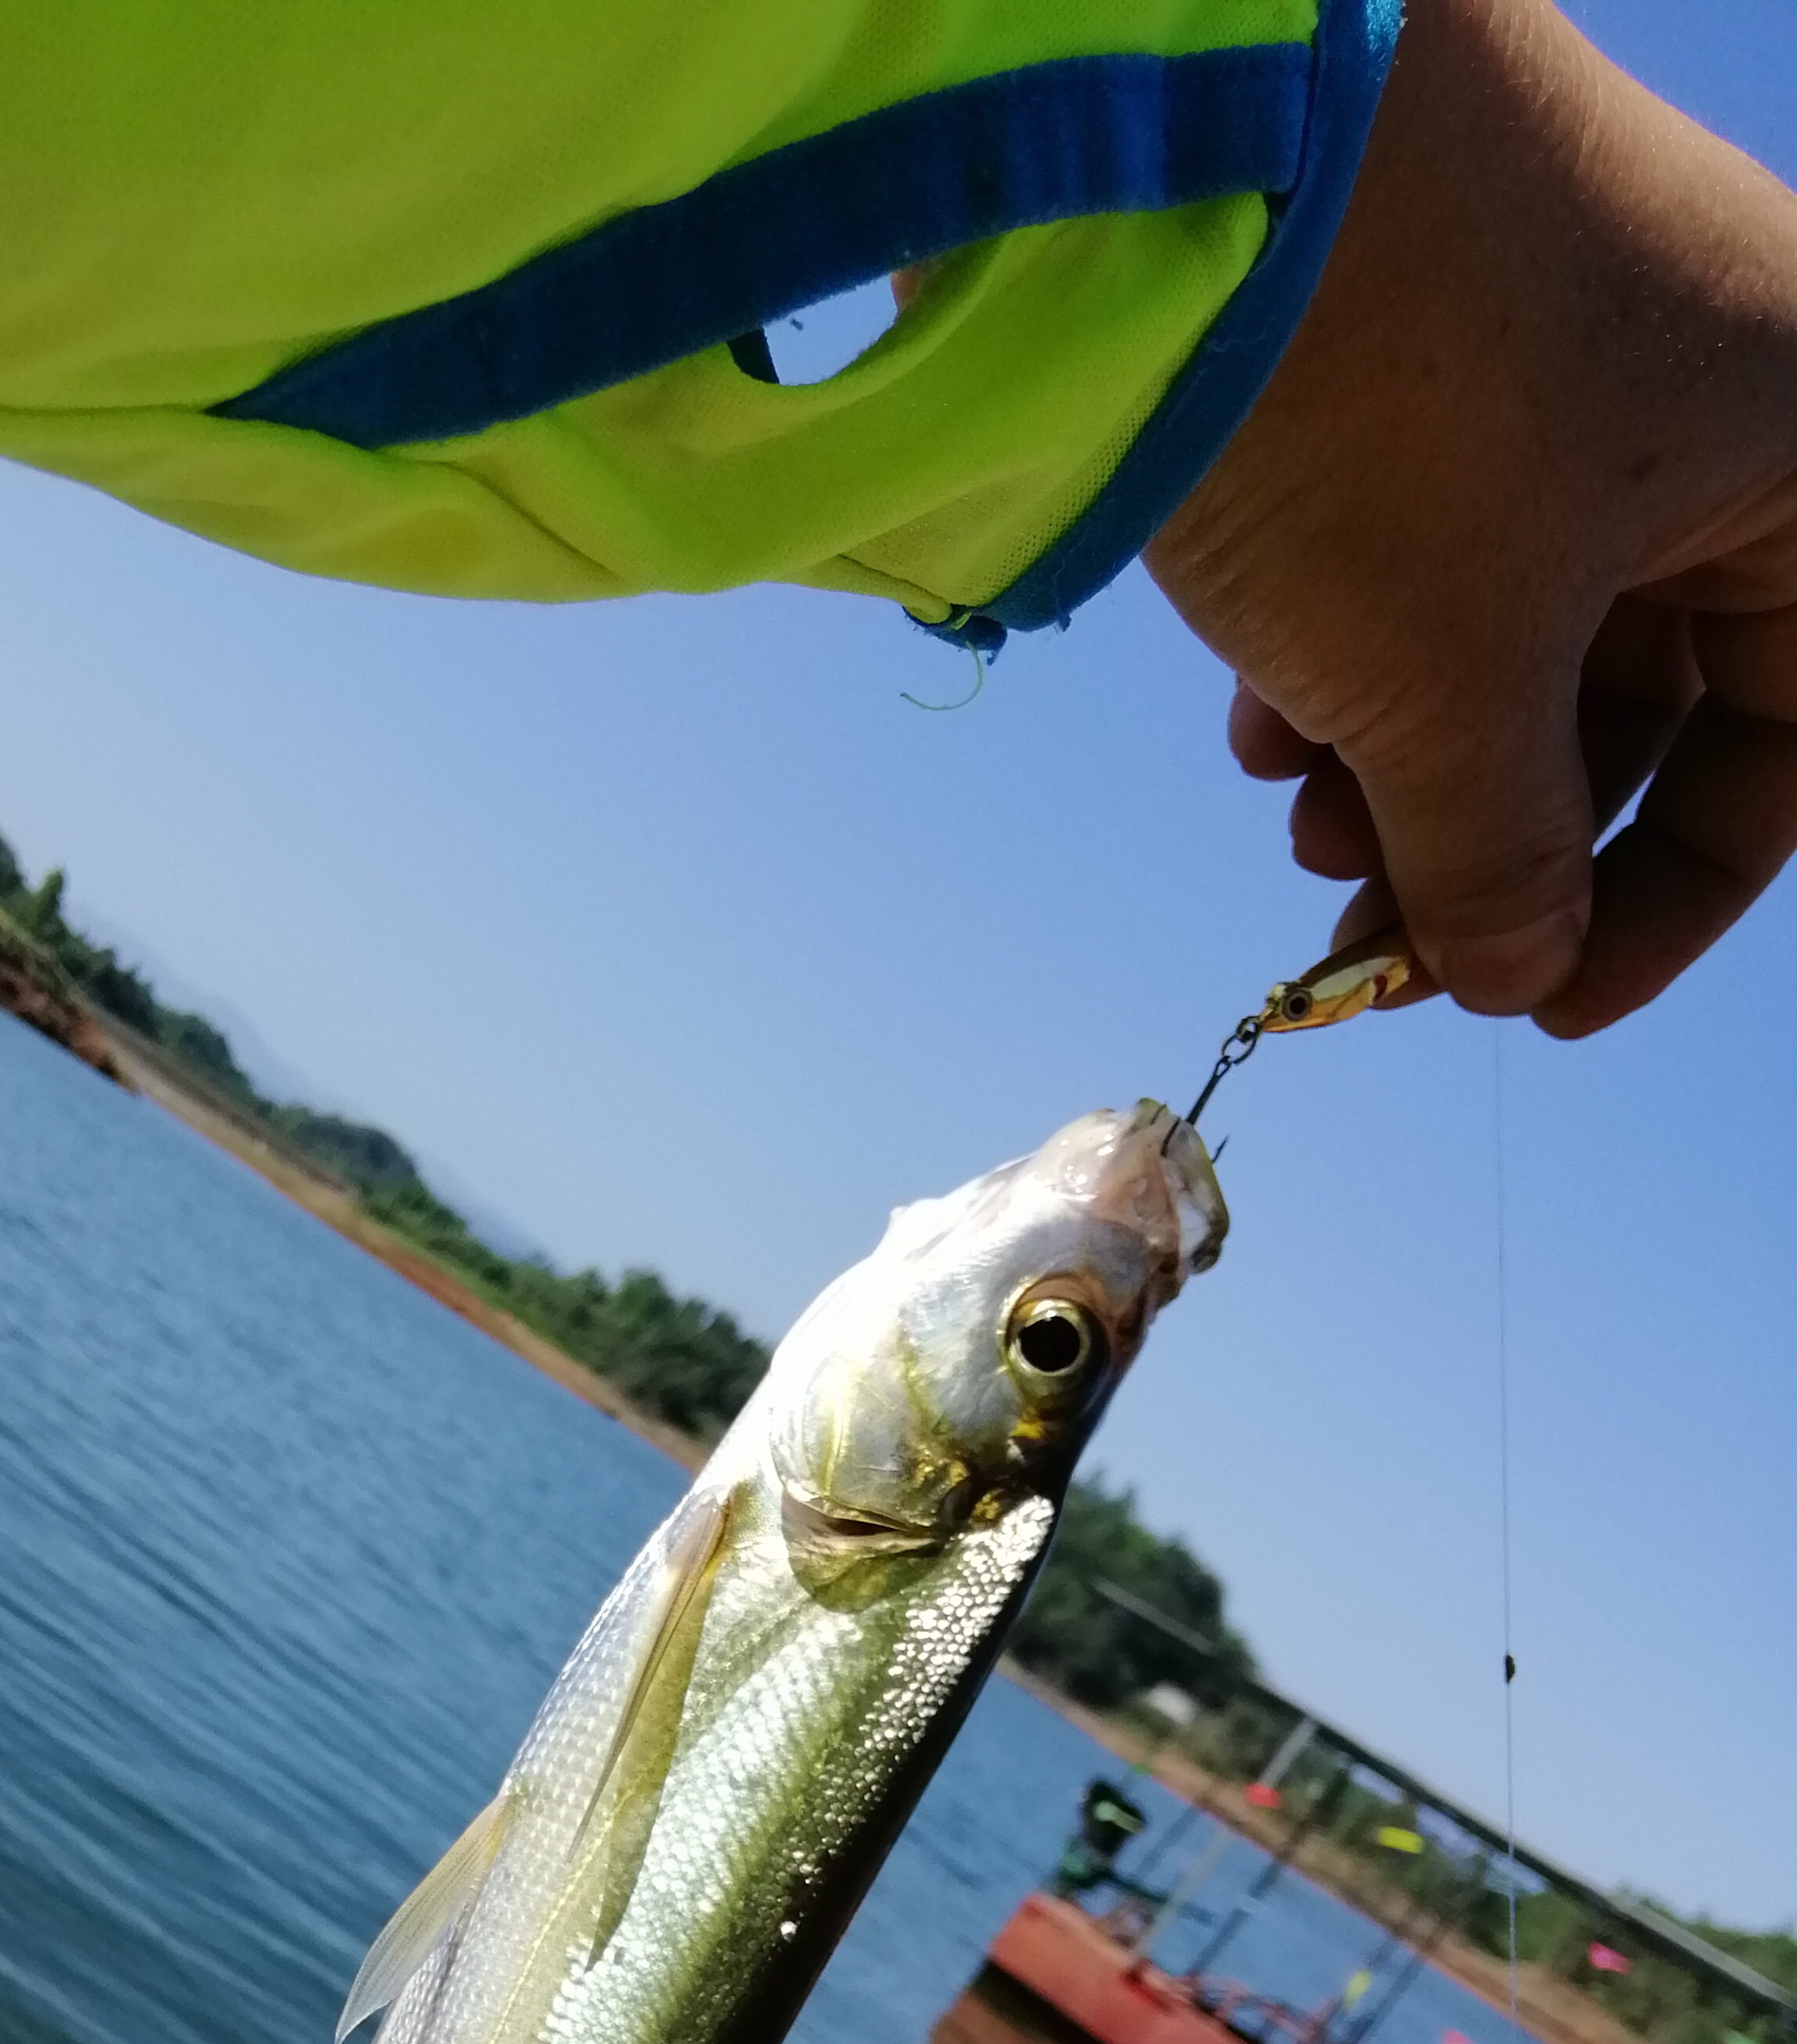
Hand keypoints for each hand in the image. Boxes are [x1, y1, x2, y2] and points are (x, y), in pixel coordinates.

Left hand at [1147, 0, 1796, 1035]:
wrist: (1189, 151)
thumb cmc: (1382, 400)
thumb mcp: (1448, 682)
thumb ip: (1499, 855)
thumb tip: (1510, 967)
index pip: (1786, 742)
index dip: (1665, 902)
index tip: (1532, 1009)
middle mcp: (1717, 391)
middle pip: (1647, 696)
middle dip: (1499, 835)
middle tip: (1366, 936)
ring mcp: (1572, 356)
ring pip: (1523, 629)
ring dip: (1412, 762)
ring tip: (1302, 823)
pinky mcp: (1433, 340)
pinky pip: (1432, 546)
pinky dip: (1355, 657)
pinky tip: (1263, 723)